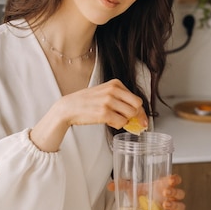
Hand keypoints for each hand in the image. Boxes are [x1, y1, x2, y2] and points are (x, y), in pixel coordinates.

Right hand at [30, 79, 147, 151]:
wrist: (69, 107)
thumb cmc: (87, 101)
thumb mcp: (105, 93)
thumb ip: (120, 99)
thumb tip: (138, 114)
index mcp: (115, 84)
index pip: (137, 99)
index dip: (140, 111)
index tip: (142, 119)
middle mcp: (113, 91)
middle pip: (137, 107)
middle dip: (135, 117)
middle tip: (128, 121)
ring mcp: (108, 102)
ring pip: (130, 115)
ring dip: (124, 121)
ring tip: (113, 119)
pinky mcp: (104, 113)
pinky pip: (121, 123)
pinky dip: (117, 125)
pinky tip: (109, 122)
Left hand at [107, 173, 184, 209]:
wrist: (141, 208)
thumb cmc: (142, 196)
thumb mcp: (133, 189)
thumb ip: (123, 185)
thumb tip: (111, 185)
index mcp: (163, 186)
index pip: (175, 180)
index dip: (175, 179)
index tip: (171, 179)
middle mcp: (168, 196)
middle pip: (179, 193)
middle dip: (174, 192)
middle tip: (165, 192)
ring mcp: (169, 208)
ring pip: (180, 206)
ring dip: (175, 205)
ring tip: (165, 204)